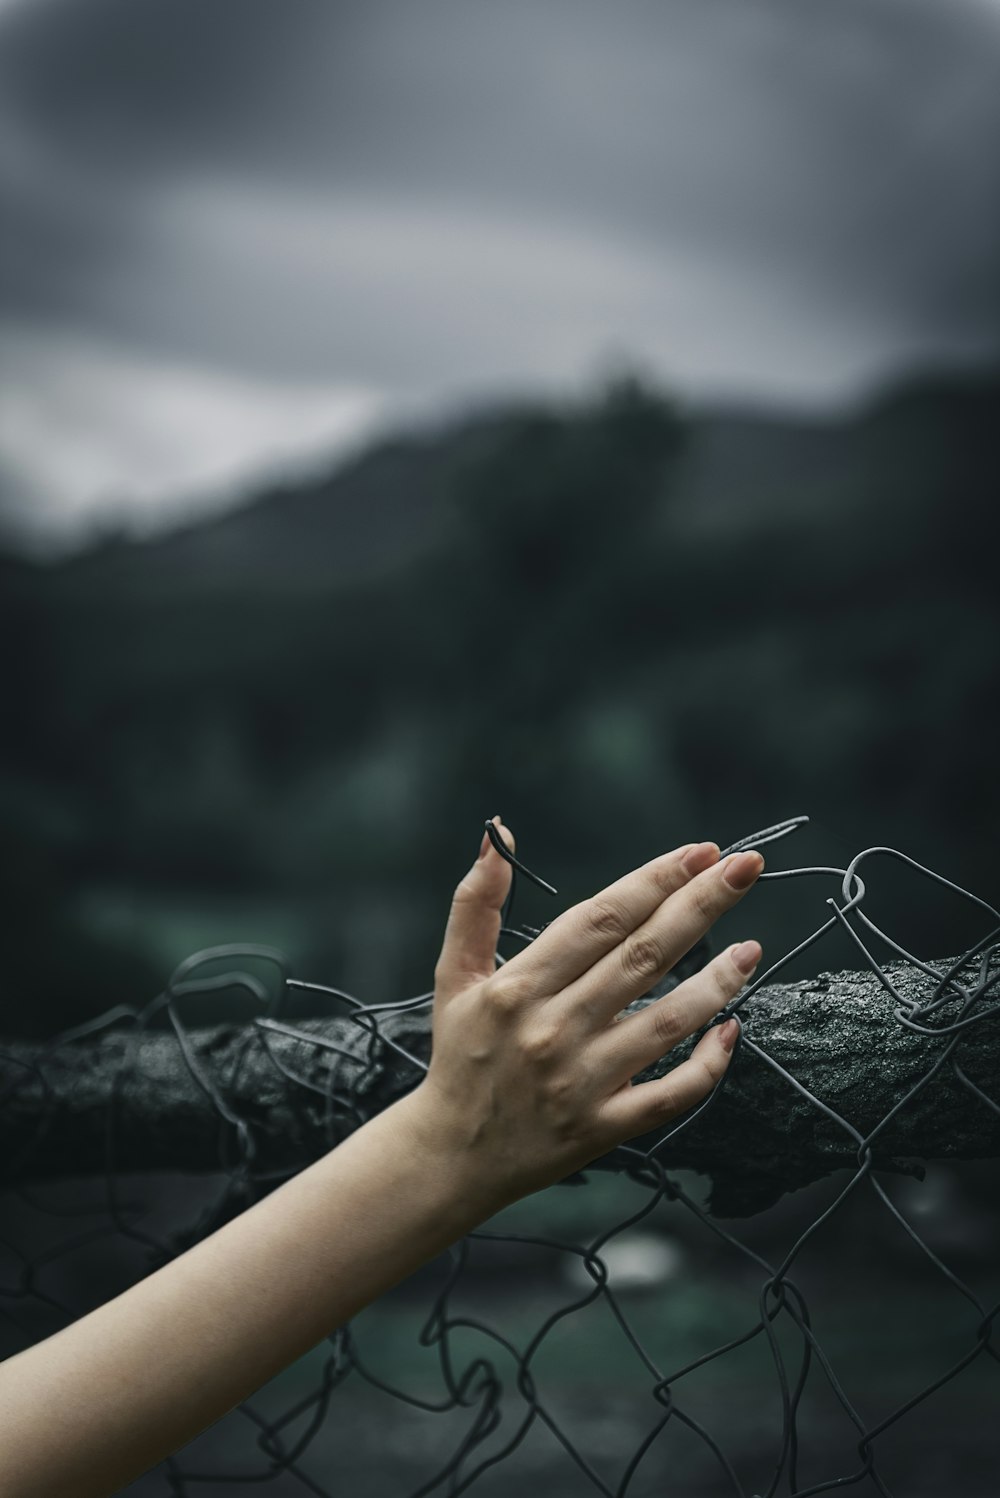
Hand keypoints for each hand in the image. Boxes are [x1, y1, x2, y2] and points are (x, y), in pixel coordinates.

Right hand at [406, 819, 762, 1211]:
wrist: (451, 1156)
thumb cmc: (460, 1056)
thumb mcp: (454, 976)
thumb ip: (475, 904)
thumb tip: (497, 836)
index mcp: (518, 987)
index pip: (600, 919)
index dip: (654, 879)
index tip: (699, 851)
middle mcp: (553, 1030)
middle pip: (644, 956)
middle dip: (700, 905)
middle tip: (745, 867)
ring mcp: (584, 1082)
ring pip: (668, 1021)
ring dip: (718, 981)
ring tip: (751, 947)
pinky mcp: (606, 1128)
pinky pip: (671, 1094)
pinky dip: (708, 1063)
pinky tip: (732, 1028)